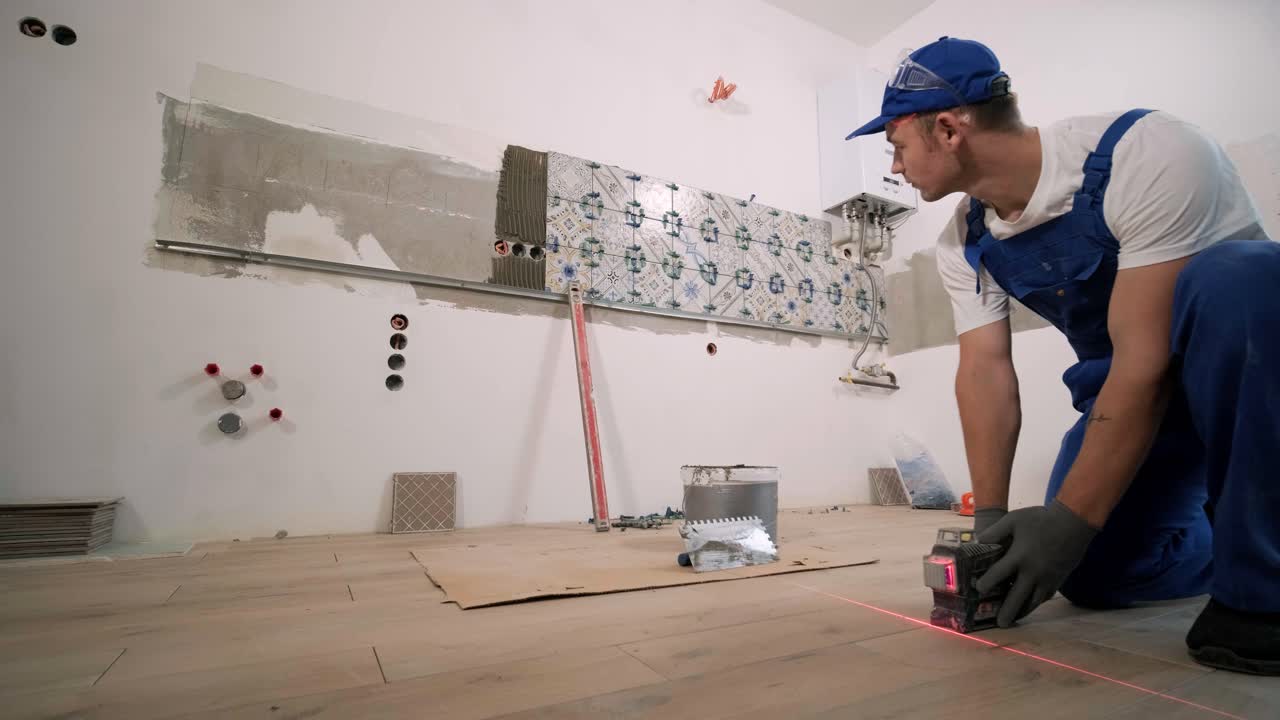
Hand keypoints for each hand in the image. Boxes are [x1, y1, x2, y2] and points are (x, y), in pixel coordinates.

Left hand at [975, 500, 1098, 626]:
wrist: (1073, 524)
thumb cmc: (1041, 519)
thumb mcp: (1014, 519)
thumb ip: (995, 531)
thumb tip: (978, 542)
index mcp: (1019, 557)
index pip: (998, 574)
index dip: (987, 583)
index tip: (979, 589)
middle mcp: (1033, 572)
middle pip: (1017, 597)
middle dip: (1007, 611)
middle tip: (1000, 624)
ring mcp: (1047, 578)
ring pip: (1034, 601)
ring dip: (1022, 612)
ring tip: (1014, 619)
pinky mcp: (1058, 579)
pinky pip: (1045, 596)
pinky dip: (1036, 603)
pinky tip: (1030, 606)